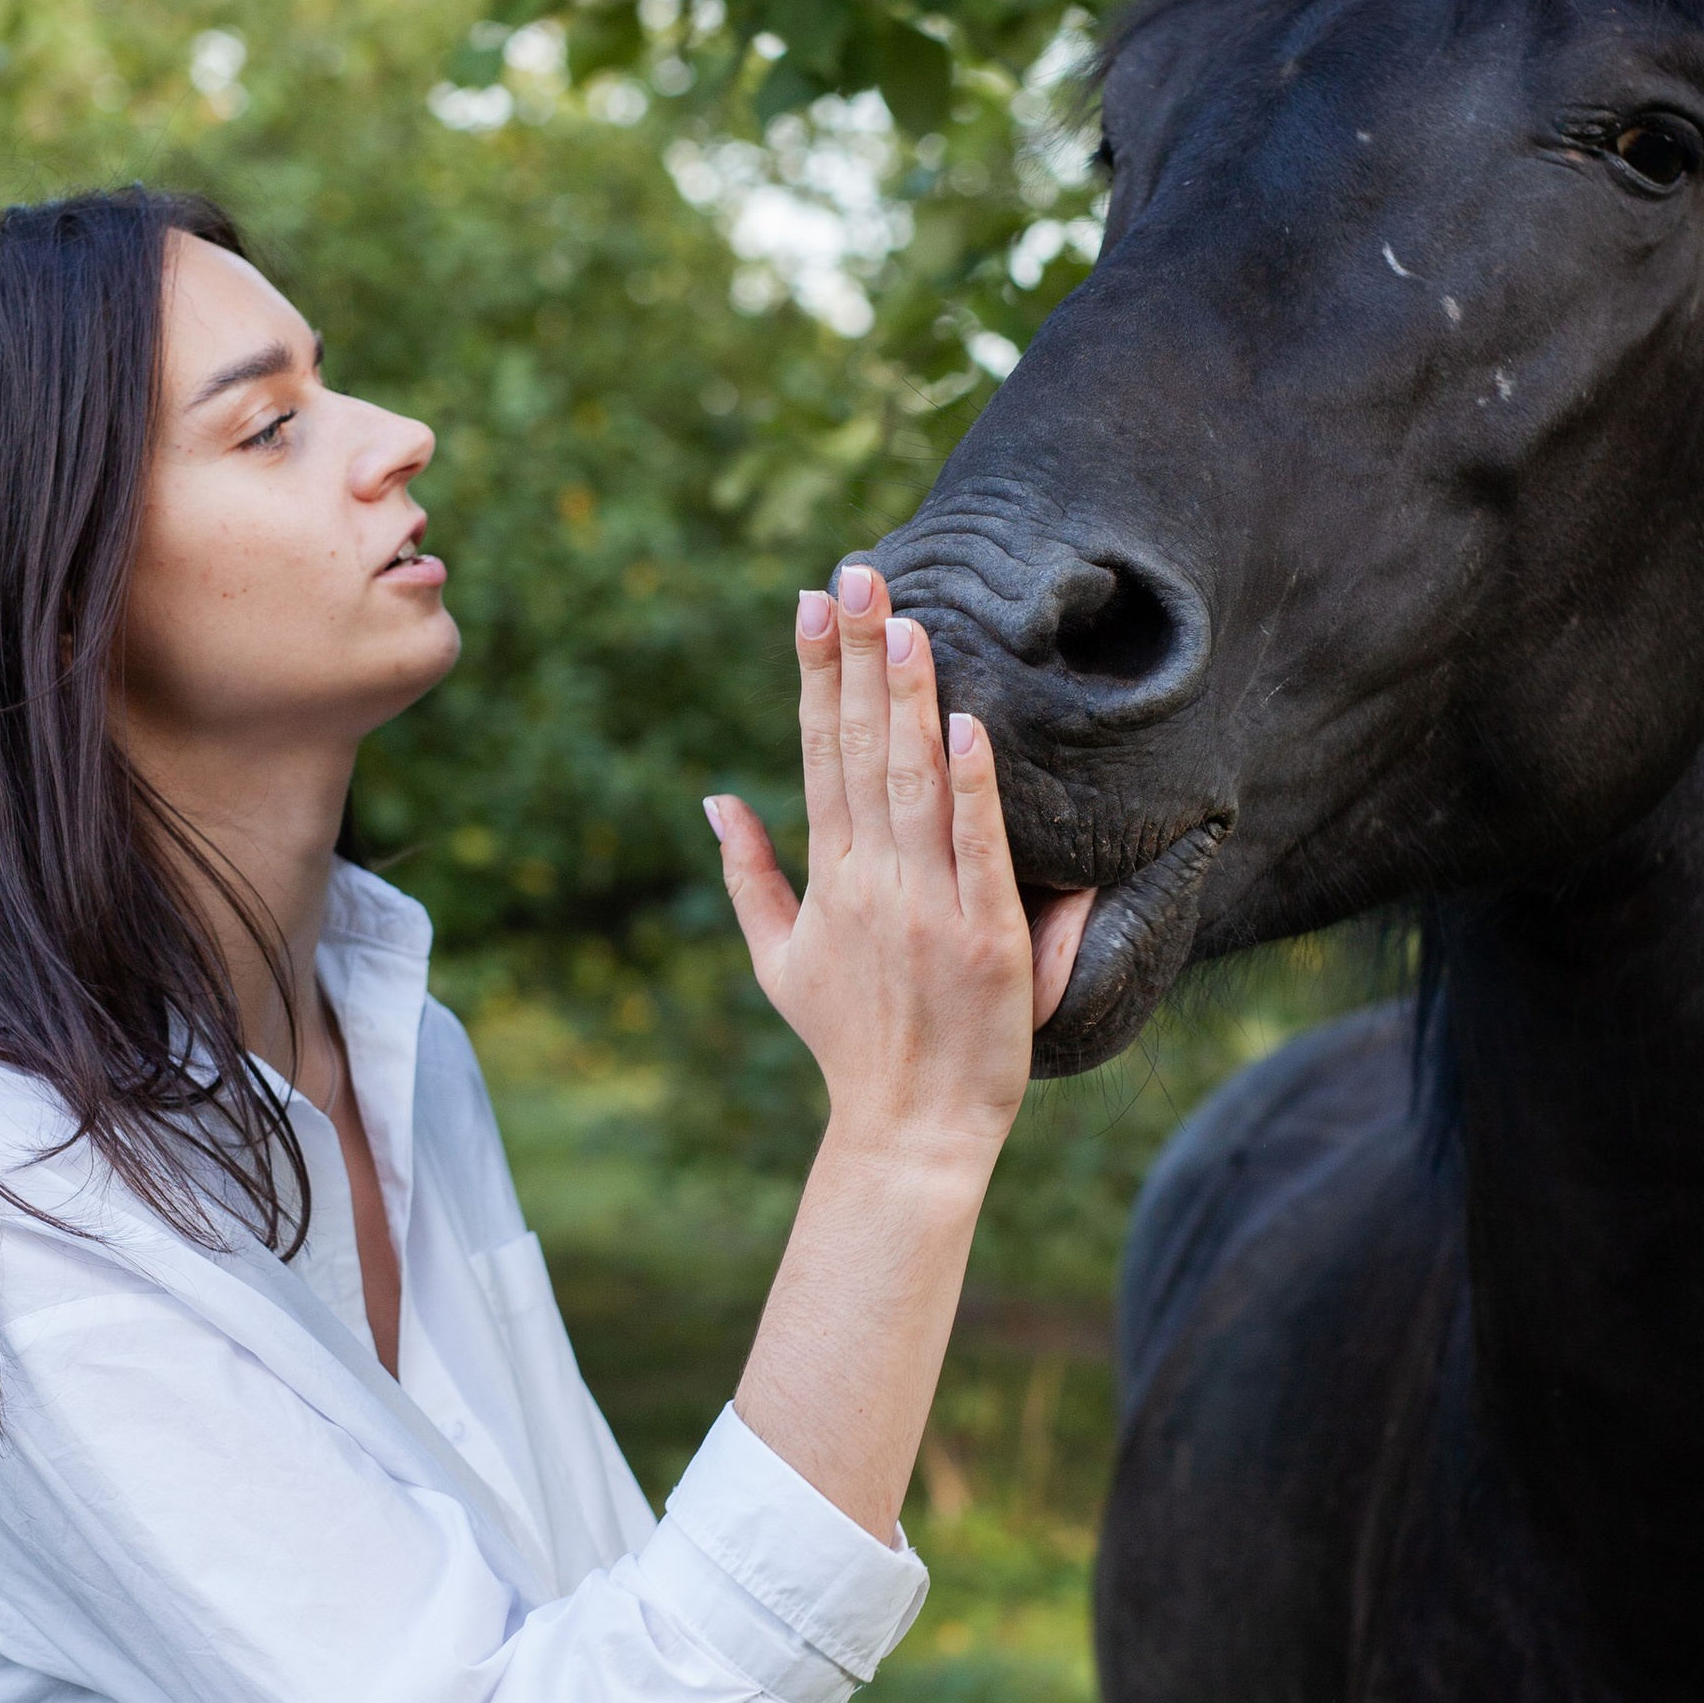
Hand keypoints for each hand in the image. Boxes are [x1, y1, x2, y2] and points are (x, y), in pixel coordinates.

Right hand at [704, 562, 1088, 1178]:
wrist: (908, 1131)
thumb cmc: (848, 1046)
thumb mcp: (778, 961)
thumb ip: (747, 875)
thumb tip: (716, 800)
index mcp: (829, 877)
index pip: (819, 753)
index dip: (818, 674)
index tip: (812, 603)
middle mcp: (874, 881)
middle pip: (863, 747)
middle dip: (858, 654)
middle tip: (857, 571)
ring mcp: (930, 907)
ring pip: (916, 783)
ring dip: (909, 699)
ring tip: (904, 621)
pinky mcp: (987, 938)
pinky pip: (980, 849)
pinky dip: (975, 788)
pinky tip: (969, 725)